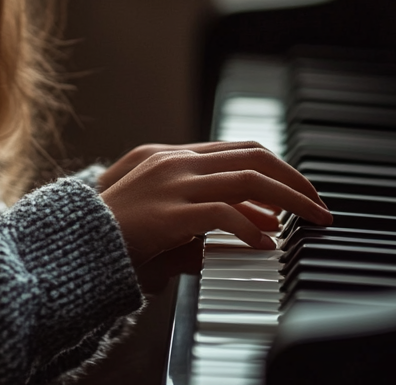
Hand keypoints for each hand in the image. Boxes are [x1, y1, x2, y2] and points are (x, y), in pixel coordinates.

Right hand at [99, 144, 331, 287]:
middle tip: (320, 205)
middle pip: (253, 157)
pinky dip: (251, 228)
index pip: (240, 150)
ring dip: (290, 200)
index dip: (278, 169)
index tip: (301, 193)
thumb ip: (213, 222)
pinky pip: (223, 214)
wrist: (75, 245)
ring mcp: (172, 184)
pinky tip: (265, 245)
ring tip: (313, 220)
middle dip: (295, 180)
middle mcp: (176, 162)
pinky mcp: (169, 212)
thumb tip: (262, 226)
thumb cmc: (119, 237)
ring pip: (248, 179)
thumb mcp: (171, 223)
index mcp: (174, 157)